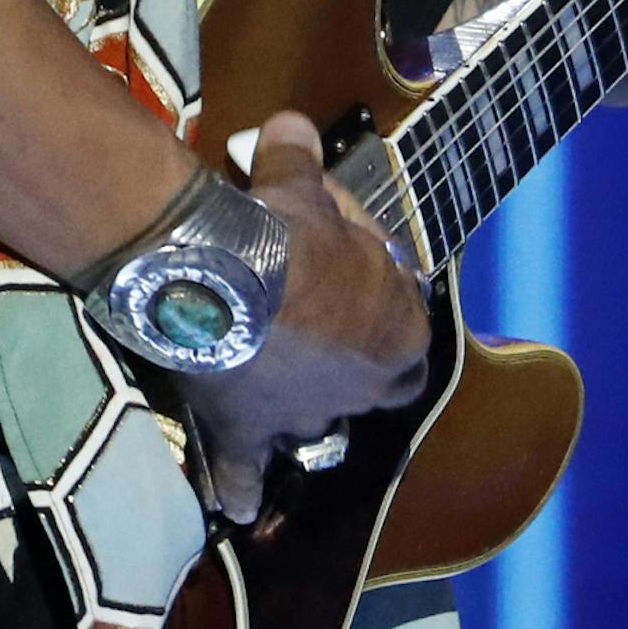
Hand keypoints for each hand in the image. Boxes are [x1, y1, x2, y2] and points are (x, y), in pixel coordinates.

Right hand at [179, 111, 429, 523]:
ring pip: (319, 419)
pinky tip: (239, 503)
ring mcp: (308, 413)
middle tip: (323, 316)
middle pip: (380, 379)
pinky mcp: (250, 431)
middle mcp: (365, 386)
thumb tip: (292, 125)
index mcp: (399, 330)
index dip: (377, 281)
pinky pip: (248, 469)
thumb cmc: (284, 228)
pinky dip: (241, 484)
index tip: (341, 249)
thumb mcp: (299, 180)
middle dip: (360, 355)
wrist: (223, 277)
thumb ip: (300, 156)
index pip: (404, 310)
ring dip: (305, 402)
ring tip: (280, 379)